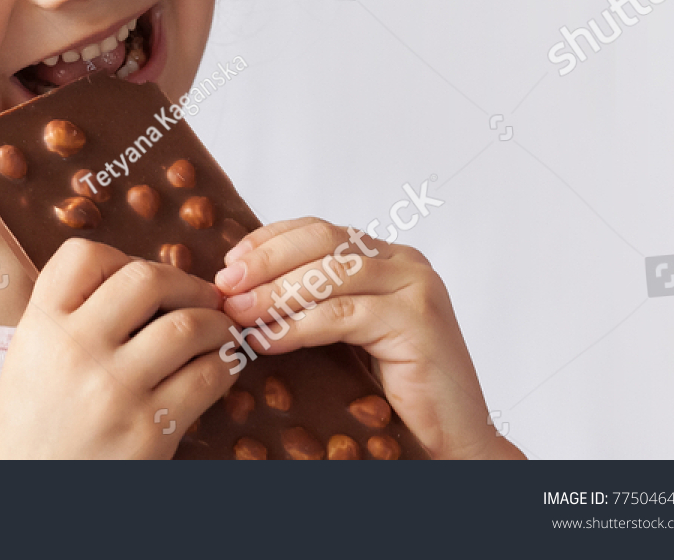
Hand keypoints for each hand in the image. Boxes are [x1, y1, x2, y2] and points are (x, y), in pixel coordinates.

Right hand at [0, 237, 235, 458]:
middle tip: (201, 297)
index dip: (120, 256)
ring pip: (188, 325)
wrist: (30, 494)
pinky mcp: (150, 429)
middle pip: (146, 278)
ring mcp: (115, 389)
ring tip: (219, 332)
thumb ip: (71, 315)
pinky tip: (220, 368)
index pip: (84, 255)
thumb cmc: (35, 426)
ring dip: (216, 324)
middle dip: (185, 283)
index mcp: (42, 326)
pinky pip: (207, 377)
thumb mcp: (32, 357)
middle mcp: (77, 349)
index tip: (138, 276)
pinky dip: (224, 365)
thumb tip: (141, 281)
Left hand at [214, 218, 523, 459]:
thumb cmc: (389, 393)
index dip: (269, 241)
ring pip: (329, 275)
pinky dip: (297, 326)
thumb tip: (238, 288)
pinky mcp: (419, 322)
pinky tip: (266, 339)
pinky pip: (342, 316)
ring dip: (274, 293)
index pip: (318, 230)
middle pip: (322, 241)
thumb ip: (310, 301)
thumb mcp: (344, 332)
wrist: (449, 442)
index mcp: (388, 257)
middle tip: (224, 285)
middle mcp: (406, 263)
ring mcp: (417, 289)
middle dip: (266, 261)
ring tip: (236, 313)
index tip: (228, 262)